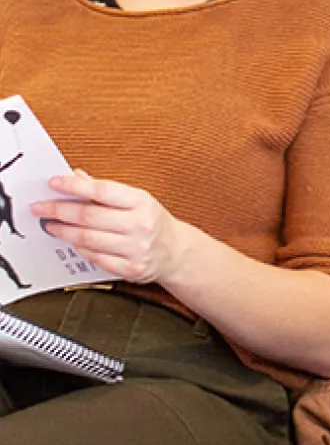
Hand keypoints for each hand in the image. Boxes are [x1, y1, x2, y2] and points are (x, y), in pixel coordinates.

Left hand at [30, 169, 189, 284]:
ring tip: (50, 225)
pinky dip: (80, 249)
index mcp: (142, 202)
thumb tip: (76, 176)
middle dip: (59, 210)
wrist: (175, 251)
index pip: (102, 191)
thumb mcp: (135, 200)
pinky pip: (95, 258)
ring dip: (63, 231)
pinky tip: (72, 242)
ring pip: (88, 239)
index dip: (74, 187)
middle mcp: (140, 224)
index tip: (53, 183)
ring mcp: (136, 248)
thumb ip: (105, 190)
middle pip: (89, 216)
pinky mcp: (130, 268)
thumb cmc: (151, 221)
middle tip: (40, 207)